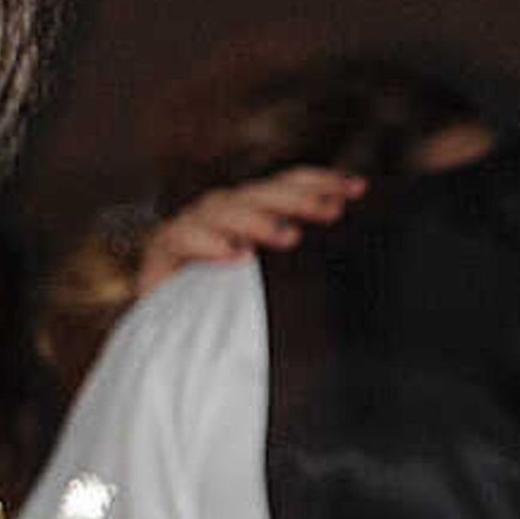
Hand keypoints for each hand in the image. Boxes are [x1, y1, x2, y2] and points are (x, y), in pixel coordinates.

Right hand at [131, 165, 362, 295]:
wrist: (168, 336)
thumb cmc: (225, 305)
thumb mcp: (272, 280)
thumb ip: (299, 261)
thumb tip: (347, 241)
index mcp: (251, 211)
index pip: (287, 184)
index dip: (322, 182)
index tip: (358, 189)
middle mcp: (222, 211)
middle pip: (260, 193)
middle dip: (298, 199)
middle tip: (331, 212)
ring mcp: (190, 227)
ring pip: (224, 210)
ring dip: (257, 221)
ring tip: (288, 238)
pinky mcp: (161, 250)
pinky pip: (183, 238)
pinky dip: (209, 244)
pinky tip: (234, 255)